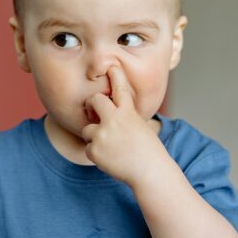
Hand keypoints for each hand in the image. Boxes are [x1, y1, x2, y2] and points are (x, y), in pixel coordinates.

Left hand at [80, 65, 166, 186]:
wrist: (150, 171)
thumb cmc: (149, 151)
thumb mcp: (142, 128)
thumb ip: (127, 118)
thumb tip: (113, 116)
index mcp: (129, 112)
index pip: (120, 89)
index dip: (115, 75)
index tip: (110, 66)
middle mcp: (114, 119)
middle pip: (94, 101)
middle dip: (92, 106)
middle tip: (95, 113)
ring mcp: (103, 134)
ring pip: (87, 129)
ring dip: (95, 137)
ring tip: (111, 147)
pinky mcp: (95, 150)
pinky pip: (88, 148)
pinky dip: (97, 154)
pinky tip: (110, 159)